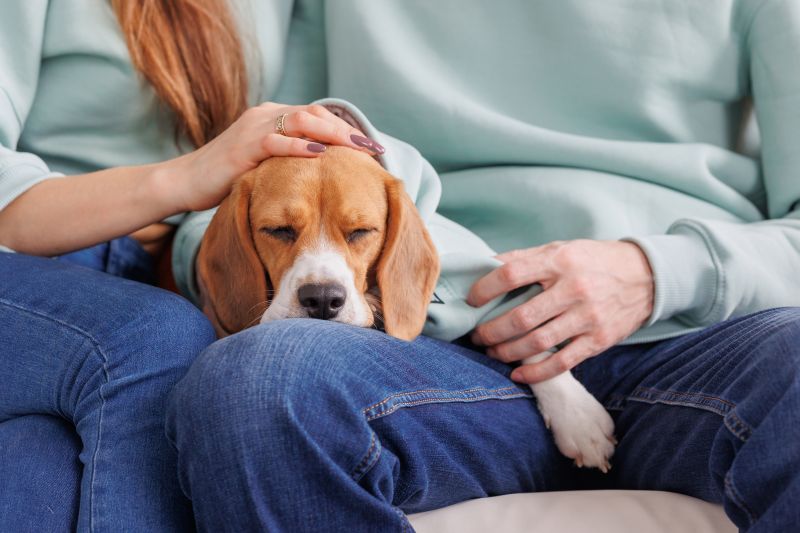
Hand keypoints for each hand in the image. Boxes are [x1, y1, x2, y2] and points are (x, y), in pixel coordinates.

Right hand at [161, 103, 383, 211]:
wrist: (187, 183)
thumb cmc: (230, 178)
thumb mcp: (267, 165)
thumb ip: (292, 160)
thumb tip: (329, 170)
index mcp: (274, 118)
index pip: (318, 116)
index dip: (347, 130)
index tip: (372, 148)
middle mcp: (266, 116)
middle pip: (316, 114)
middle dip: (347, 131)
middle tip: (373, 148)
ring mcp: (254, 127)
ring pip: (301, 121)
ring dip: (332, 134)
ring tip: (357, 148)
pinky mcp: (243, 145)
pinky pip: (275, 141)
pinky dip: (299, 146)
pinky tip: (321, 154)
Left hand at [467, 240, 653, 383]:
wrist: (646, 276)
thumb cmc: (594, 261)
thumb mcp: (561, 249)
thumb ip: (525, 258)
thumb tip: (485, 267)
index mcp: (559, 261)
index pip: (511, 274)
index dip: (485, 289)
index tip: (472, 300)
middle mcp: (573, 289)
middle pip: (520, 317)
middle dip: (490, 331)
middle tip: (477, 335)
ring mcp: (587, 317)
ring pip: (537, 342)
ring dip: (506, 352)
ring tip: (491, 352)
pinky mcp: (599, 340)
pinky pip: (562, 362)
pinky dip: (536, 372)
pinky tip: (517, 373)